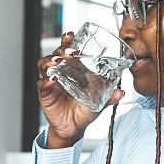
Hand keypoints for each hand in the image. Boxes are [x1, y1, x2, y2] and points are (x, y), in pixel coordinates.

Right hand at [37, 32, 123, 148]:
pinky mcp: (45, 94)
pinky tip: (53, 79)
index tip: (72, 35)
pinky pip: (42, 84)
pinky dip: (46, 80)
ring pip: (44, 65)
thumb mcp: (99, 102)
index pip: (67, 51)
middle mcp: (60, 73)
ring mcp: (51, 83)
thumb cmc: (84, 111)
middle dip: (61, 50)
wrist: (74, 129)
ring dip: (50, 60)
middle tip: (70, 52)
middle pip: (55, 54)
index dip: (67, 41)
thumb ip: (109, 97)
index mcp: (73, 70)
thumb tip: (121, 92)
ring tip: (58, 61)